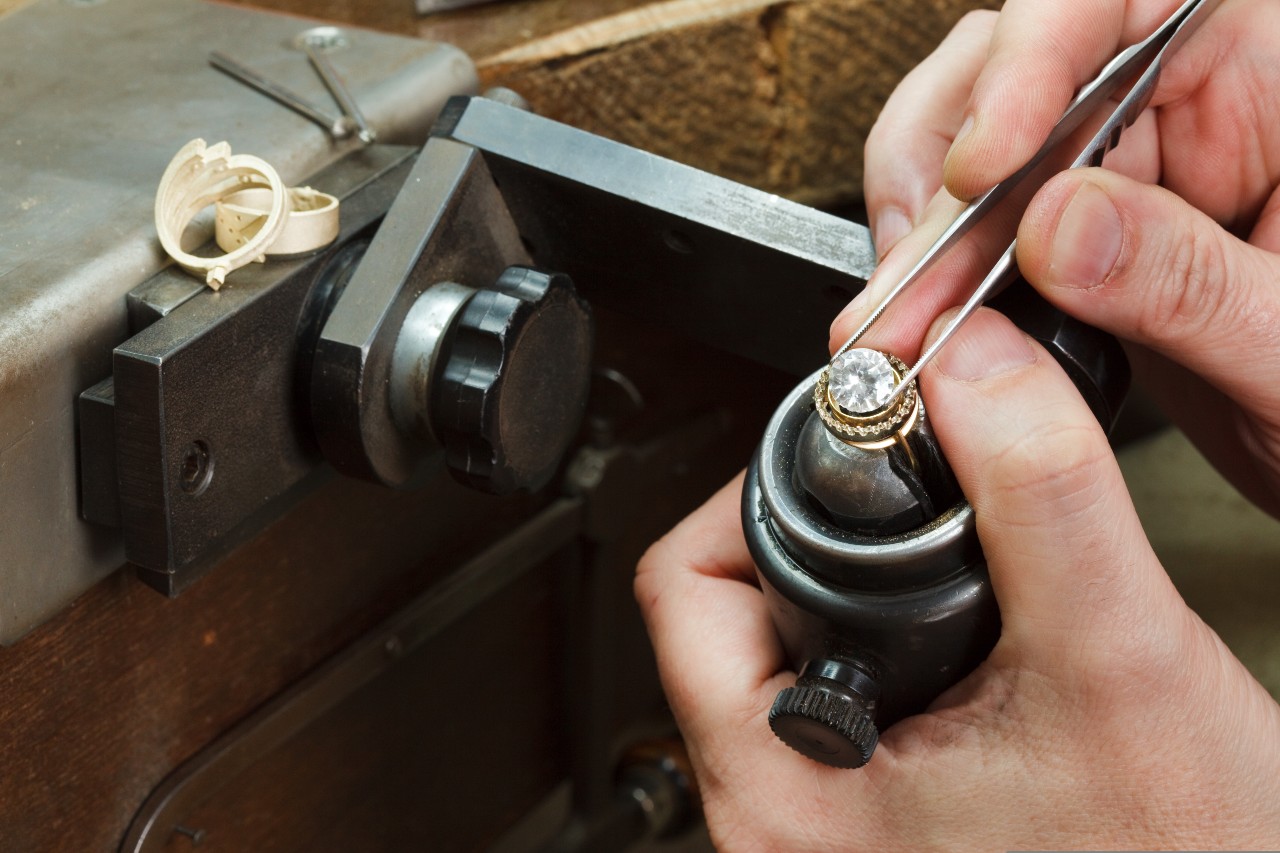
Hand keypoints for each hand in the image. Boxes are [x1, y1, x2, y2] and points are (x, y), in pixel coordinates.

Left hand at [637, 309, 1279, 849]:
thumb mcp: (1120, 658)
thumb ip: (1039, 495)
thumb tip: (975, 367)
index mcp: (782, 790)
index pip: (683, 585)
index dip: (758, 491)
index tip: (841, 469)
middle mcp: (776, 823)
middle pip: (727, 616)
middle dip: (816, 541)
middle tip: (900, 515)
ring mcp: (814, 836)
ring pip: (778, 660)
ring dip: (851, 598)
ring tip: (935, 581)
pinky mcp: (863, 839)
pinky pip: (827, 710)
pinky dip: (881, 655)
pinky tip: (955, 645)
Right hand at [846, 0, 1279, 515]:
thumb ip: (1188, 281)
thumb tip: (1057, 229)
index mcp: (1275, 76)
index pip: (1130, 1)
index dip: (1036, 59)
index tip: (983, 162)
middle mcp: (1191, 101)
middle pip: (1026, 64)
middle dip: (951, 170)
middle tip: (923, 269)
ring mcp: (1126, 167)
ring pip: (980, 132)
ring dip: (926, 215)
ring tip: (912, 293)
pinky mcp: (1078, 234)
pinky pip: (982, 218)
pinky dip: (935, 261)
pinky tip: (929, 307)